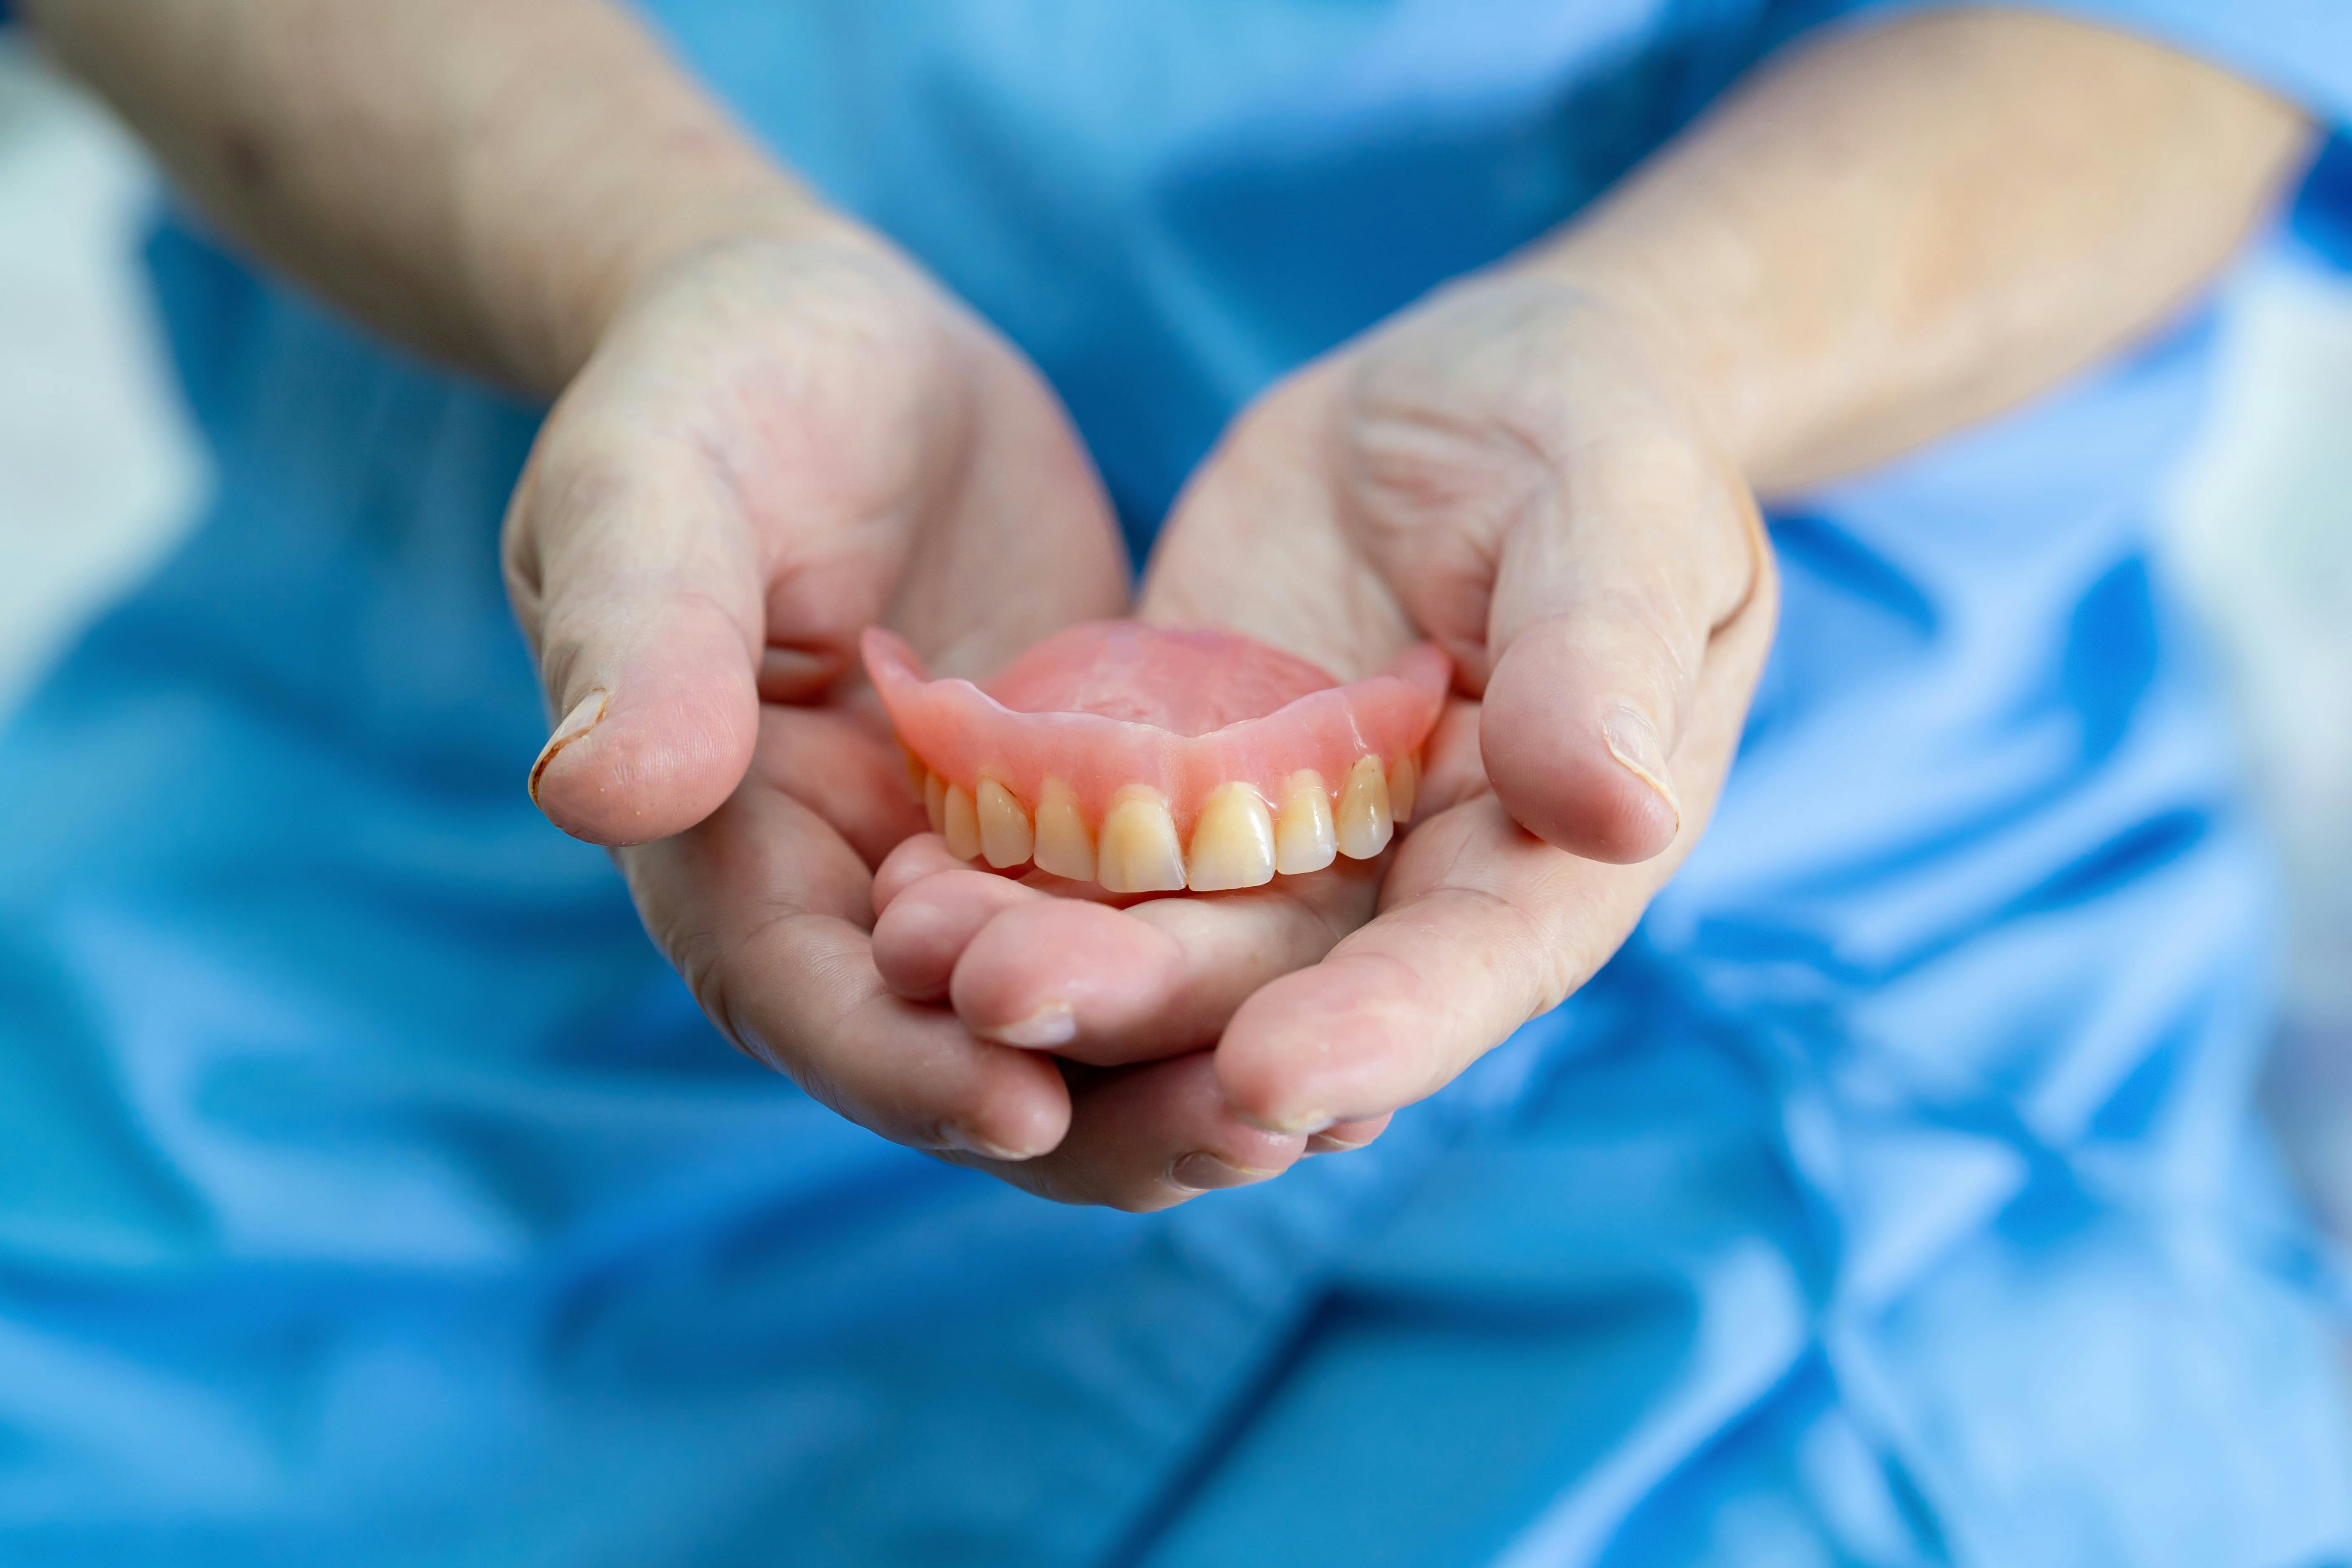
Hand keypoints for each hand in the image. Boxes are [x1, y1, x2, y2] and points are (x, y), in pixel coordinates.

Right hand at [504, 228, 1315, 1205]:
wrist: (839, 343)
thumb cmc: (714, 390)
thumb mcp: (651, 483)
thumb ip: (635, 631)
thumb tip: (592, 790)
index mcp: (729, 851)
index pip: (809, 1003)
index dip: (907, 1072)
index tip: (1025, 1110)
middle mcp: (856, 893)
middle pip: (966, 1053)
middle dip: (1096, 1114)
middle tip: (1246, 1140)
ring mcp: (980, 864)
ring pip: (1084, 1018)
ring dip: (1192, 1067)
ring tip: (1336, 1103)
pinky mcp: (1087, 813)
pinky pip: (1164, 916)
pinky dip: (1247, 963)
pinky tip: (1363, 984)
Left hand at [898, 273, 1774, 1139]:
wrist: (1475, 393)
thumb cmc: (1594, 433)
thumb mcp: (1618, 506)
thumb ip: (1604, 652)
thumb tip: (1621, 814)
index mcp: (1547, 854)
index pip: (1472, 968)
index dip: (1378, 1032)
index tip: (1269, 1079)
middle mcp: (1405, 886)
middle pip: (1281, 983)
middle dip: (1149, 1007)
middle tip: (1000, 998)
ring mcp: (1281, 847)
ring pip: (1164, 941)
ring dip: (1048, 962)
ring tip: (915, 947)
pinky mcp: (1179, 784)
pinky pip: (1087, 854)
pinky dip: (1002, 873)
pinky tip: (898, 878)